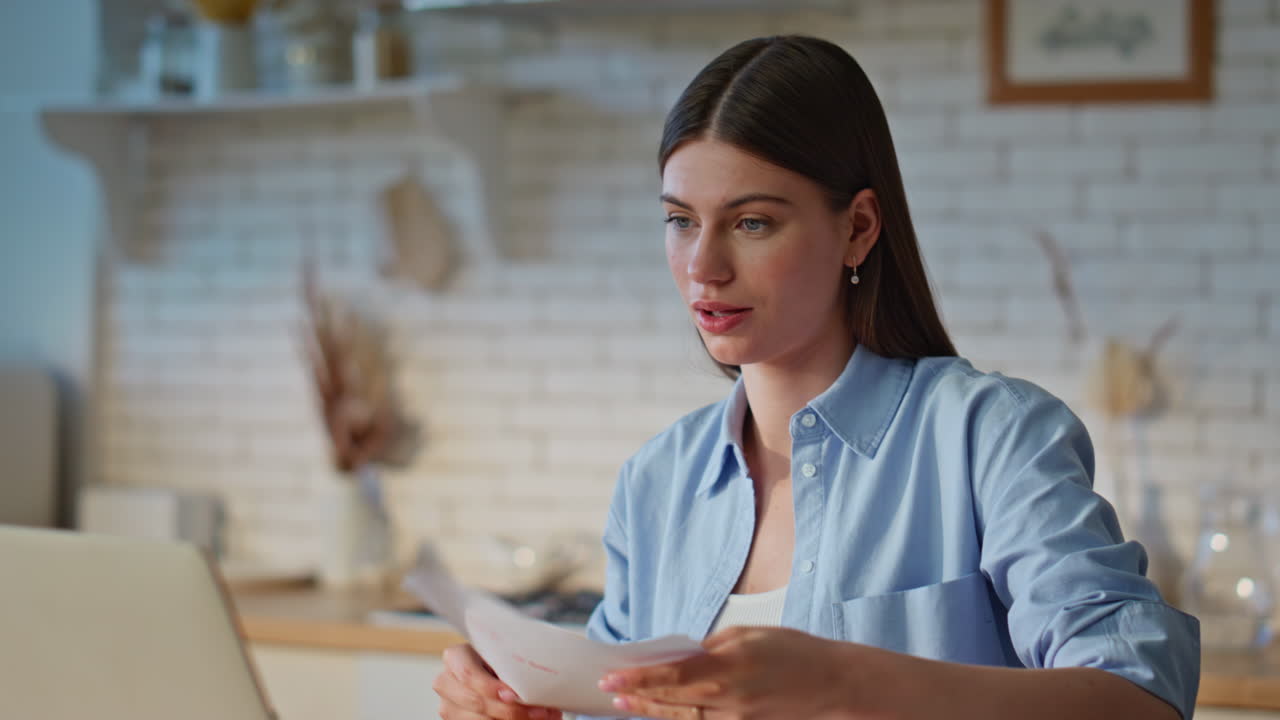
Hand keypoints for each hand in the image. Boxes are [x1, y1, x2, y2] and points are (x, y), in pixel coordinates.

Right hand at [434, 644, 563, 719]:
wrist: (493, 673)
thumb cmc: (501, 661)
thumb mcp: (503, 656)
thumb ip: (511, 666)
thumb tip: (534, 684)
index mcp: (455, 657)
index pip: (467, 673)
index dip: (489, 687)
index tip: (513, 695)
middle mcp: (446, 682)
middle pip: (475, 701)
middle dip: (509, 710)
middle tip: (539, 711)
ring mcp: (449, 706)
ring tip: (541, 716)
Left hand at [598, 626, 906, 719]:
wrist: (833, 684)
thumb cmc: (793, 651)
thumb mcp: (747, 636)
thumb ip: (709, 648)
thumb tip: (679, 658)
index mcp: (728, 669)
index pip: (671, 677)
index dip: (637, 679)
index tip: (612, 677)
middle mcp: (729, 701)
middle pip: (671, 703)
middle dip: (638, 696)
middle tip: (610, 691)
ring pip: (683, 719)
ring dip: (653, 711)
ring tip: (629, 703)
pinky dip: (681, 718)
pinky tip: (664, 711)